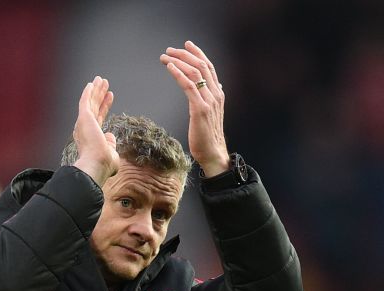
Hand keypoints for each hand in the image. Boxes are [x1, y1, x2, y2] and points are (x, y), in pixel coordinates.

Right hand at [72, 76, 117, 185]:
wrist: (96, 165)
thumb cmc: (104, 164)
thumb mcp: (111, 153)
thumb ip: (110, 144)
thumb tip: (110, 135)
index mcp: (91, 137)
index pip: (99, 117)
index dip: (104, 106)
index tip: (110, 96)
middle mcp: (85, 128)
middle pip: (94, 107)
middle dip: (99, 95)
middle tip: (105, 84)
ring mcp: (84, 123)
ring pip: (90, 102)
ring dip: (96, 90)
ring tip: (101, 80)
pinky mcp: (84, 118)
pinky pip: (85, 101)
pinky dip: (88, 92)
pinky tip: (92, 83)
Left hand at [160, 41, 229, 176]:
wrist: (213, 153)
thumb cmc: (208, 136)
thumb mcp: (212, 113)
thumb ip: (212, 98)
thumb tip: (216, 85)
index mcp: (218, 94)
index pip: (209, 67)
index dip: (198, 53)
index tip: (187, 44)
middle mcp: (215, 94)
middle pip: (201, 65)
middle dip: (185, 54)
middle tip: (170, 50)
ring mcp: (209, 101)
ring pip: (194, 72)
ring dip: (178, 61)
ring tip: (165, 57)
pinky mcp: (200, 109)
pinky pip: (188, 86)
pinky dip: (178, 74)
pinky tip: (170, 68)